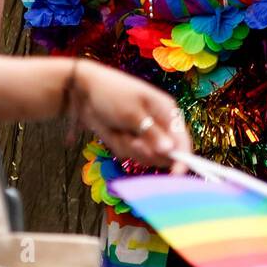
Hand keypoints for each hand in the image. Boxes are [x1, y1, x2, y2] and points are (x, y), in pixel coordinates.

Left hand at [68, 61, 192, 167]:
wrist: (83, 91)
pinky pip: (130, 155)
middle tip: (133, 141)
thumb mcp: (132, 113)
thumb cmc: (111, 94)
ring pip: (145, 157)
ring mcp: (144, 134)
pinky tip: (113, 131)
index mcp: (168, 112)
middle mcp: (160, 125)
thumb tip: (170, 150)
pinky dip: (119, 146)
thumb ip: (151, 133)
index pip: (183, 141)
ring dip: (130, 148)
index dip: (182, 159)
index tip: (175, 175)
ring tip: (119, 129)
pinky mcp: (130, 141)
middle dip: (147, 152)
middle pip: (165, 155)